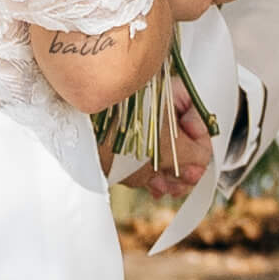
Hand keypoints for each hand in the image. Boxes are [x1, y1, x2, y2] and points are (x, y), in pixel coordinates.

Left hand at [120, 78, 214, 198]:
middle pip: (179, 135)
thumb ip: (194, 153)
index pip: (196, 115)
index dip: (201, 143)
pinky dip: (150, 172)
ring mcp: (133, 121)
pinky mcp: (119, 137)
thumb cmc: (118, 134)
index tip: (198, 164)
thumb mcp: (167, 146)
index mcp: (164, 92)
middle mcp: (150, 103)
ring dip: (168, 172)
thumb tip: (203, 160)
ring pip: (161, 148)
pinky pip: (142, 155)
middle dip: (184, 163)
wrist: (75, 143)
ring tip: (165, 187)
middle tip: (184, 181)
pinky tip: (154, 186)